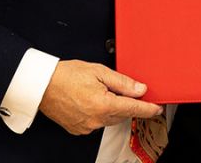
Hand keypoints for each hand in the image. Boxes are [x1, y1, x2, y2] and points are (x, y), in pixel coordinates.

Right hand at [39, 59, 162, 134]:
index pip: (133, 108)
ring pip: (110, 119)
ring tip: (106, 92)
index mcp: (102, 104)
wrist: (42, 85)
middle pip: (122, 114)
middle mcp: (95, 119)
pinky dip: (102, 114)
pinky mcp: (79, 130)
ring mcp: (86, 127)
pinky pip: (98, 123)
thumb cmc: (67, 75)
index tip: (157, 109)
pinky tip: (96, 101)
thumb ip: (122, 81)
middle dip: (129, 104)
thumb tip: (140, 89)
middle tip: (133, 92)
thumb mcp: (98, 71)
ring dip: (115, 108)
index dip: (148, 108)